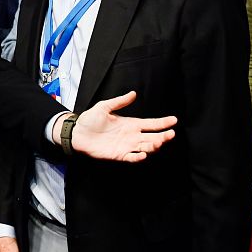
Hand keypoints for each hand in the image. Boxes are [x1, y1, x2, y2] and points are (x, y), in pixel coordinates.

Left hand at [60, 91, 176, 161]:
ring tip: (158, 142)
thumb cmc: (90, 120)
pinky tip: (142, 154)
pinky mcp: (118, 155)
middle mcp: (131, 136)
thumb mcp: (104, 107)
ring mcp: (126, 146)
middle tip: (171, 134)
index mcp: (130, 124)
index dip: (162, 123)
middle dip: (163, 136)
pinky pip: (131, 157)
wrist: (77, 133)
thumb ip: (119, 101)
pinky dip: (138, 157)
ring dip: (153, 146)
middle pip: (152, 137)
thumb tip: (133, 93)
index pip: (150, 124)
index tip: (174, 120)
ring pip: (145, 147)